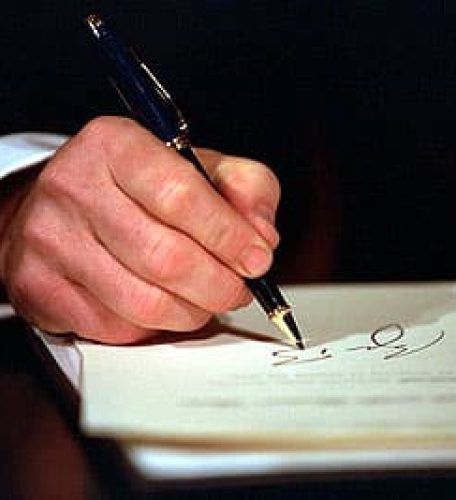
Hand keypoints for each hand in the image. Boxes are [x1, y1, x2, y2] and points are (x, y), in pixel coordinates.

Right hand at [0, 117, 279, 342]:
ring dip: (192, 311)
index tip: (257, 259)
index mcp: (116, 146)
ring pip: (144, 303)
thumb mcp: (200, 168)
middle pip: (165, 258)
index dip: (229, 236)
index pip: (181, 195)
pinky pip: (117, 328)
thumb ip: (245, 188)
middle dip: (219, 285)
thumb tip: (262, 237)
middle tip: (238, 289)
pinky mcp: (40, 287)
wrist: (66, 206)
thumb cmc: (139, 188)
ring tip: (207, 299)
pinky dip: (156, 326)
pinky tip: (165, 304)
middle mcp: (74, 187)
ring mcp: (51, 241)